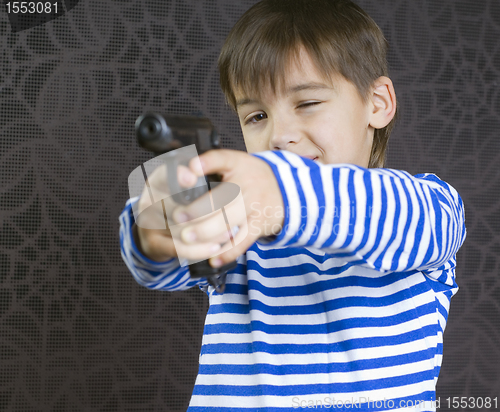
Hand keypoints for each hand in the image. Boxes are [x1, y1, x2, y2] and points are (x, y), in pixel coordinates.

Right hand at [134, 163, 223, 261]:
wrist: (151, 231)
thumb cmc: (174, 203)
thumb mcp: (181, 186)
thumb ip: (196, 180)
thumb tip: (212, 178)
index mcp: (157, 181)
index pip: (164, 175)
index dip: (178, 176)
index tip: (192, 178)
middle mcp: (149, 200)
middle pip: (177, 206)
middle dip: (206, 211)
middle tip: (229, 212)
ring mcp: (149, 223)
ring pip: (181, 229)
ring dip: (208, 233)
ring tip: (230, 231)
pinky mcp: (154, 243)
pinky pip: (177, 248)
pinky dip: (198, 250)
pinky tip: (215, 247)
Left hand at [171, 149, 283, 267]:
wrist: (288, 190)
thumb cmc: (252, 177)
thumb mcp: (236, 163)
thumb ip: (213, 165)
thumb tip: (183, 173)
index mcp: (237, 164)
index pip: (222, 158)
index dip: (207, 162)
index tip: (192, 167)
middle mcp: (247, 184)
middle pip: (220, 198)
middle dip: (196, 210)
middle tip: (177, 217)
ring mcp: (254, 205)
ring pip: (228, 221)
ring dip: (206, 232)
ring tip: (187, 237)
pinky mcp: (260, 224)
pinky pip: (243, 241)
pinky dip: (227, 252)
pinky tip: (212, 259)